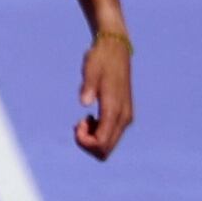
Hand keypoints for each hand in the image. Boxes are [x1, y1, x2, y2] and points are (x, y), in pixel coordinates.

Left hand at [72, 29, 132, 160]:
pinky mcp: (123, 116)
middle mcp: (124, 118)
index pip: (102, 143)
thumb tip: (84, 101)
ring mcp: (125, 118)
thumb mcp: (91, 70)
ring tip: (82, 120)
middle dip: (86, 143)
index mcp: (115, 110)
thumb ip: (88, 86)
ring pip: (107, 146)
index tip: (76, 124)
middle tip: (78, 123)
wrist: (115, 49)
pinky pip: (109, 137)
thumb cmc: (100, 59)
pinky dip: (95, 134)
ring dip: (91, 139)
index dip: (84, 142)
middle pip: (105, 151)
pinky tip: (89, 119)